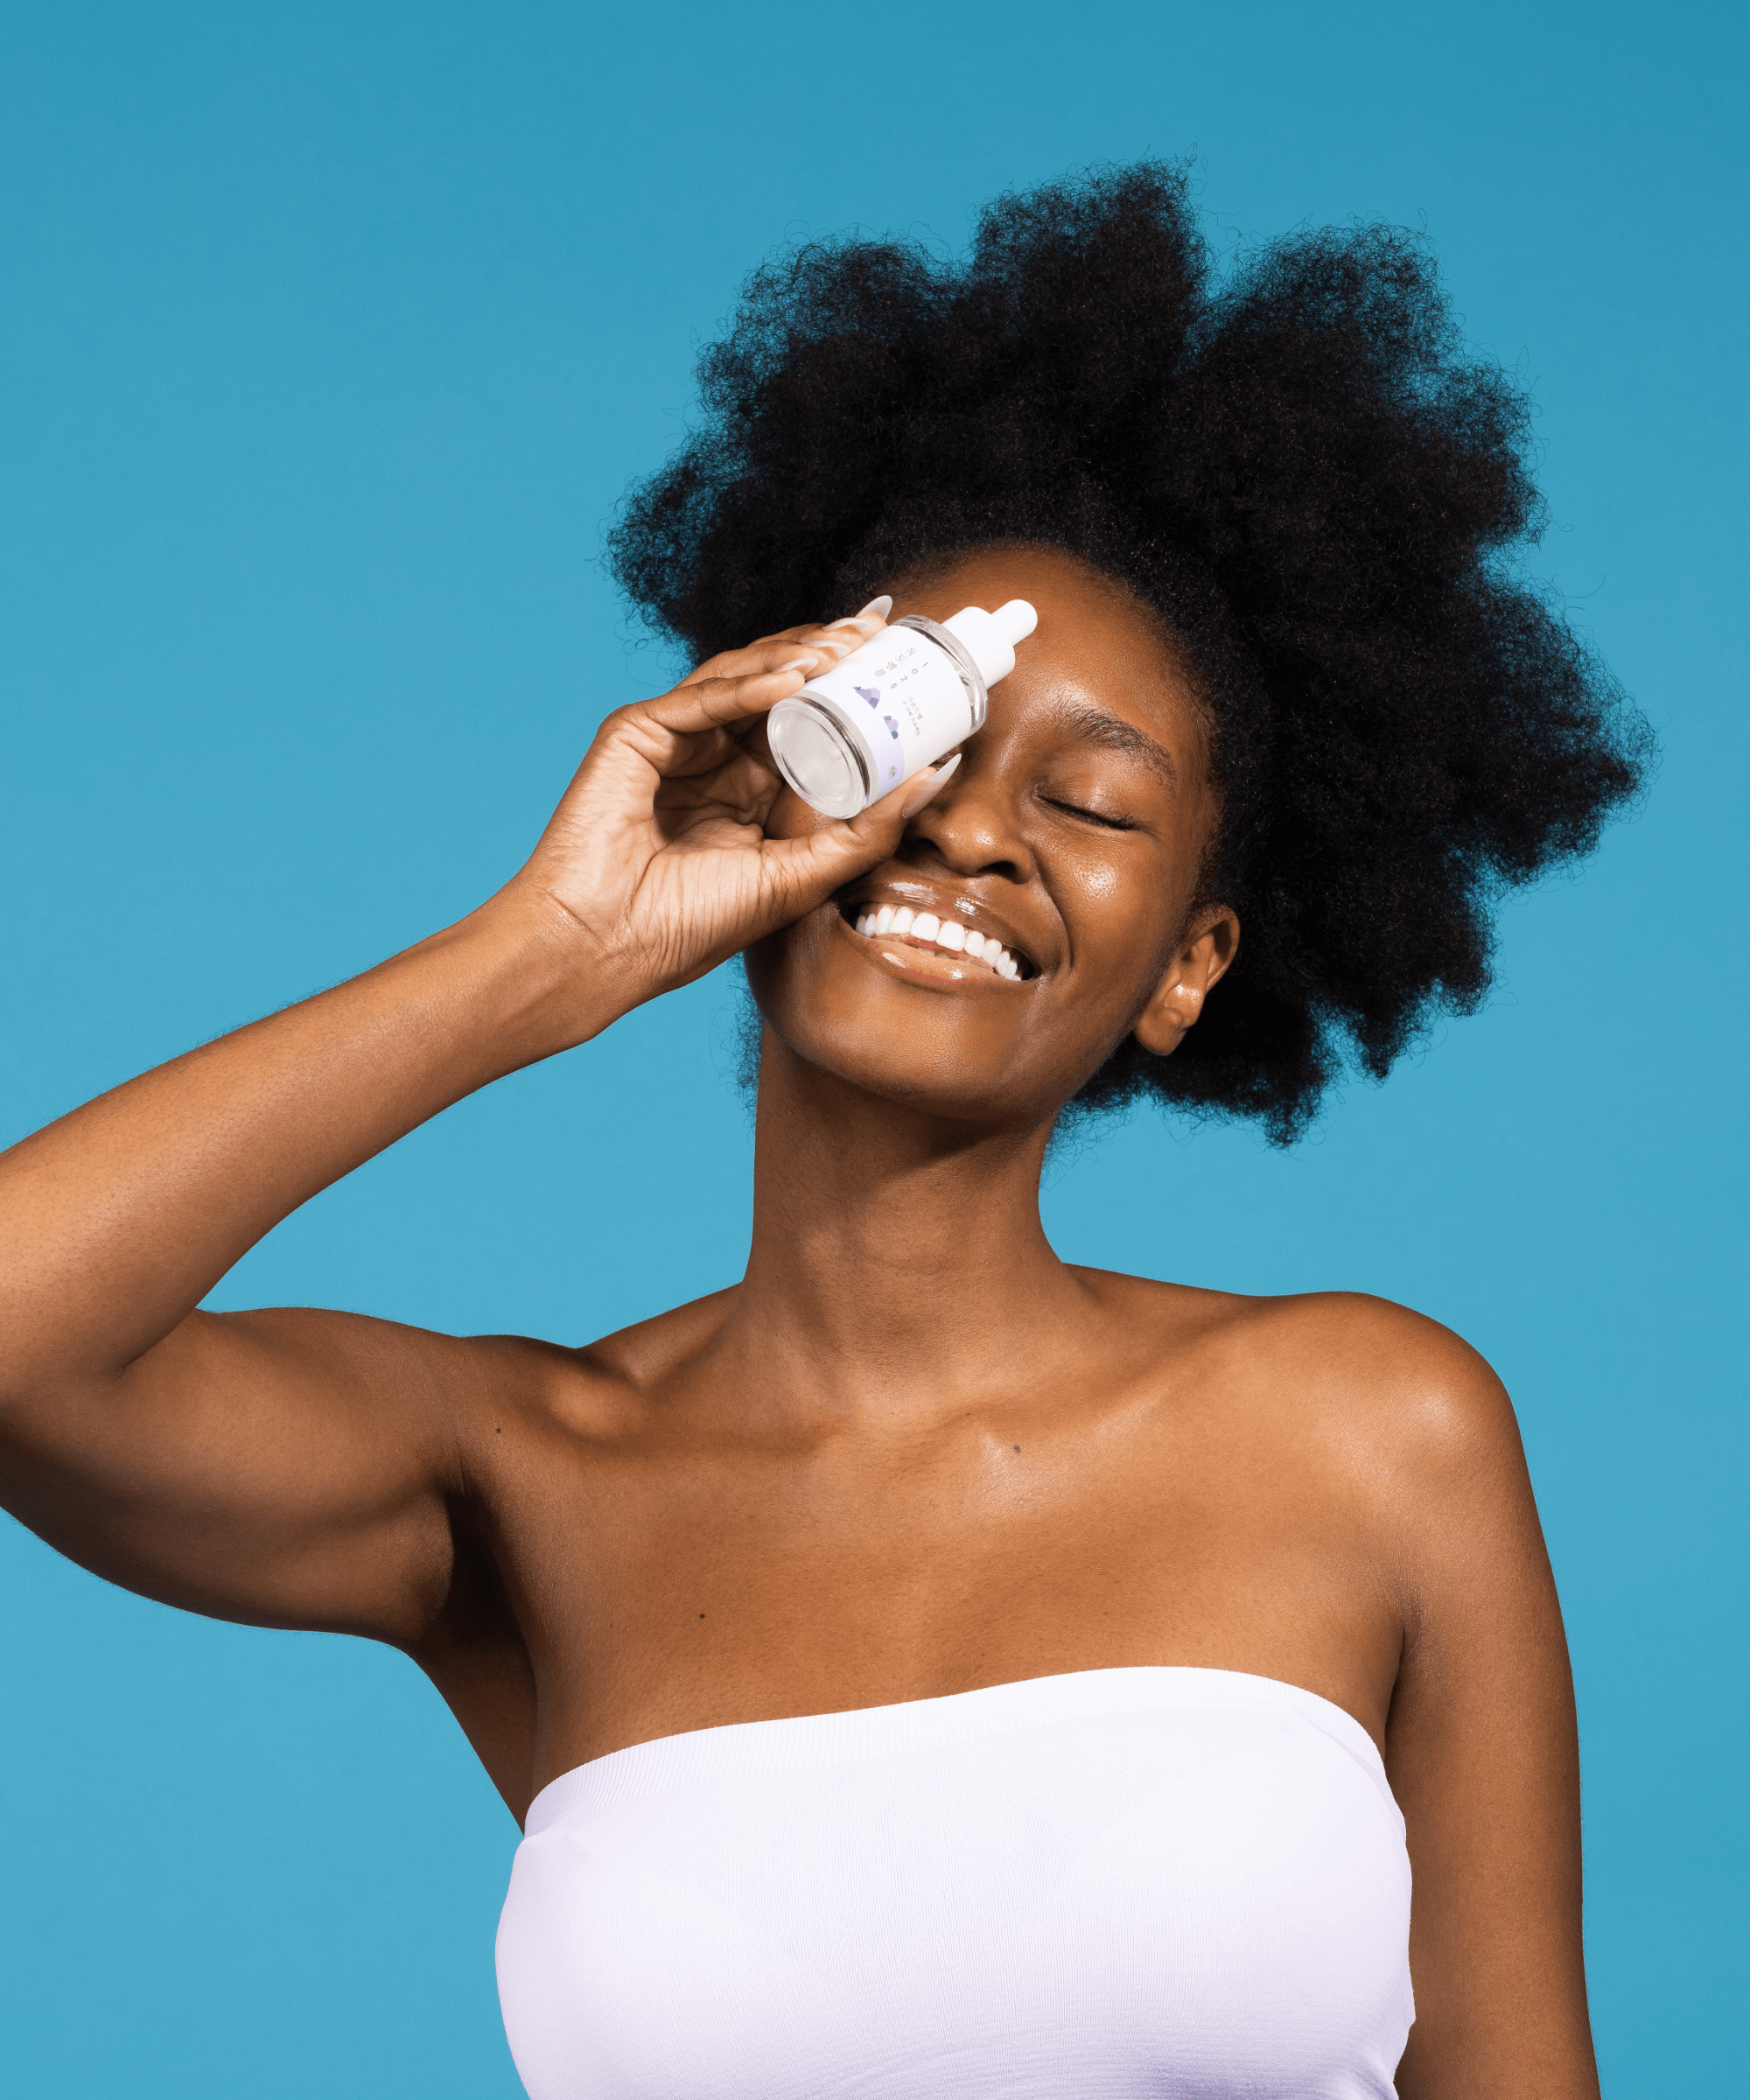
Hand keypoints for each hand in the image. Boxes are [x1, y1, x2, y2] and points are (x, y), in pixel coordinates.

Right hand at [505, 601, 952, 1025]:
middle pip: (780, 686)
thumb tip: (939, 771)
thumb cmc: (686, 928)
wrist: (602, 950)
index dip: (852, 686)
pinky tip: (794, 678)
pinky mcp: (635, 734)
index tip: (901, 655)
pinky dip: (748, 684)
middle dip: (831, 652)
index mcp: (748, 790)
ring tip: (849, 645)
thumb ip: (868, 830)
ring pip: (743, 677)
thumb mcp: (800, 878)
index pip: (809, 721)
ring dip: (797, 655)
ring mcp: (673, 741)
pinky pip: (700, 698)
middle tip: (881, 628)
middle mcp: (713, 757)